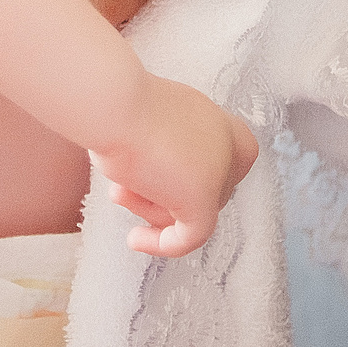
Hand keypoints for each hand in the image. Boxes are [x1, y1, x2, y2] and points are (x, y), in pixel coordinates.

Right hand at [94, 76, 259, 257]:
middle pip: (207, 189)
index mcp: (212, 118)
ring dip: (150, 210)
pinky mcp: (203, 196)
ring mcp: (219, 168)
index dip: (205, 174)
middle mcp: (223, 140)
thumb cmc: (115, 106)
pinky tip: (134, 239)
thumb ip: (166, 149)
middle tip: (129, 190)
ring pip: (194, 211)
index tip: (166, 182)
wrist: (111, 103)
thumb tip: (155, 179)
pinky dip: (162, 244)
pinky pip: (191, 236)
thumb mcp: (146, 124)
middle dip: (165, 196)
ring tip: (119, 191)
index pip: (236, 154)